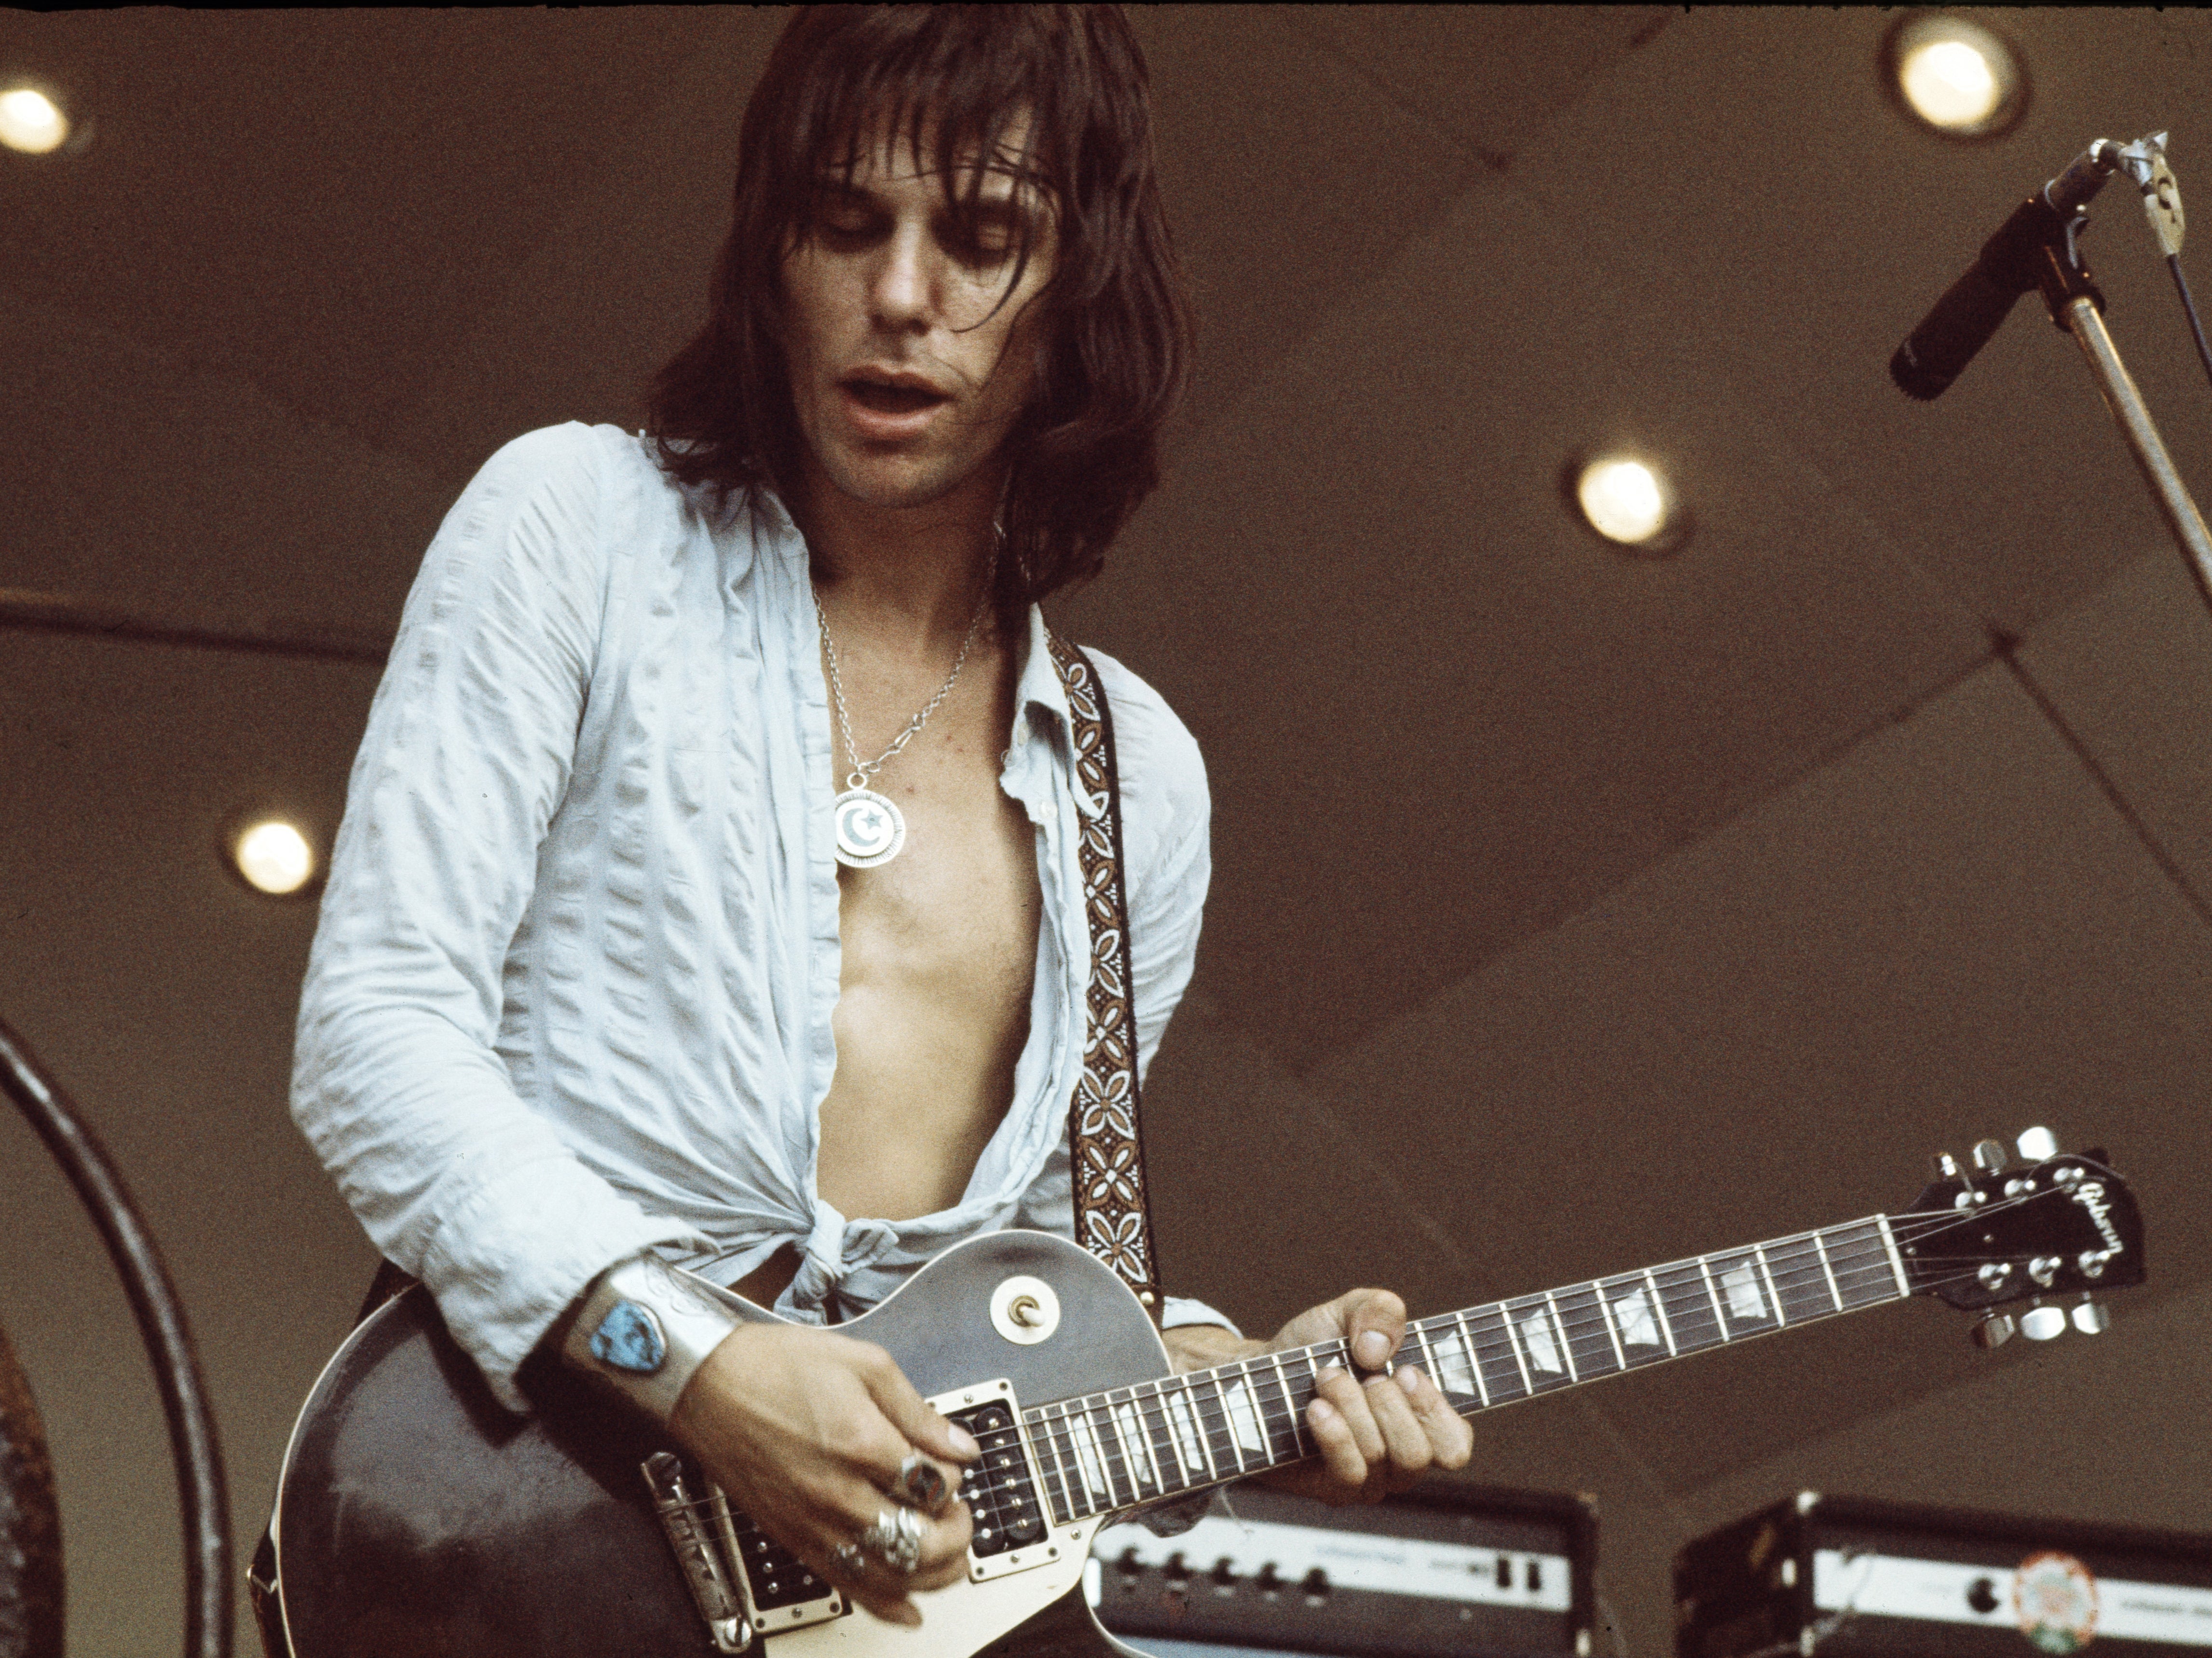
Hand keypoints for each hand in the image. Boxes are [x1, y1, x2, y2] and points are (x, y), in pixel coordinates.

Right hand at [668, 1322, 979, 1626]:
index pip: (934, 1485)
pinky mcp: (793, 1539)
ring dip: (932, 1574)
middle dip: (956, 1533)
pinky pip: (848, 1588)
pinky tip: (908, 1608)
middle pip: (920, 1543)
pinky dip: (886, 1605)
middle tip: (958, 1512)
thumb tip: (961, 1445)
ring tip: (946, 1553)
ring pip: (890, 1577)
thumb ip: (917, 1411)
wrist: (708, 1384)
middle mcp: (838, 1493)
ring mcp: (813, 1523)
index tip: (948, 1463)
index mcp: (860, 1443)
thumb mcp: (864, 1364)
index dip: (953, 1476)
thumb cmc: (776, 1367)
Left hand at [1260, 1288, 1472, 1504]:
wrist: (1259, 1371)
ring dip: (1350, 1406)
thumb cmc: (1314, 1346)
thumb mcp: (1348, 1310)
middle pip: (1419, 1453)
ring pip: (1380, 1457)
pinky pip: (1349, 1473)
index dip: (1434, 1409)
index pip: (1455, 1444)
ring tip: (1325, 1378)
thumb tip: (1378, 1351)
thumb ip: (1379, 1309)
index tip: (1404, 1371)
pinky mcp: (1333, 1489)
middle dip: (1385, 1403)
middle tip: (1359, 1372)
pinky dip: (1333, 1433)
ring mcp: (1369, 1480)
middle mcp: (1400, 1459)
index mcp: (1420, 1422)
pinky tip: (1316, 1408)